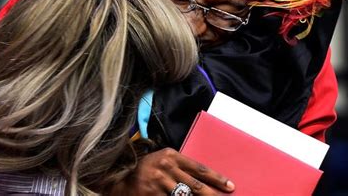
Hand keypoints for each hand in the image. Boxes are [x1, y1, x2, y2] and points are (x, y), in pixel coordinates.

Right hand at [110, 148, 234, 194]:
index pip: (198, 168)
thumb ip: (180, 168)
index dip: (216, 178)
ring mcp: (157, 182)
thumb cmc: (145, 171)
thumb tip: (204, 182)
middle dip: (212, 194)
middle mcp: (164, 166)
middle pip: (195, 185)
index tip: (229, 186)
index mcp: (170, 155)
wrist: (119, 181)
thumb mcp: (162, 162)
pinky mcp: (152, 195)